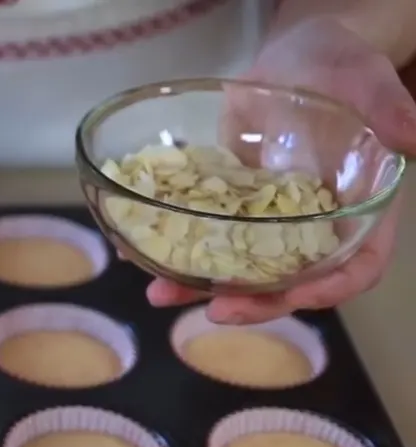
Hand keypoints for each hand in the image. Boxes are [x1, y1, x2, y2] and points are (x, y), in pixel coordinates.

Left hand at [147, 16, 415, 323]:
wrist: (292, 58)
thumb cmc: (342, 67)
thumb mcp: (368, 81)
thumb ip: (390, 110)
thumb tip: (414, 134)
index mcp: (360, 210)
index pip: (358, 267)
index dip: (331, 288)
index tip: (299, 297)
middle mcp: (314, 227)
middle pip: (291, 284)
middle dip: (255, 303)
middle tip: (217, 311)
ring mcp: (268, 223)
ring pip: (240, 270)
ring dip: (201, 288)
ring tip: (162, 294)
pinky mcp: (229, 209)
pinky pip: (204, 238)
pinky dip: (174, 251)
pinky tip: (137, 255)